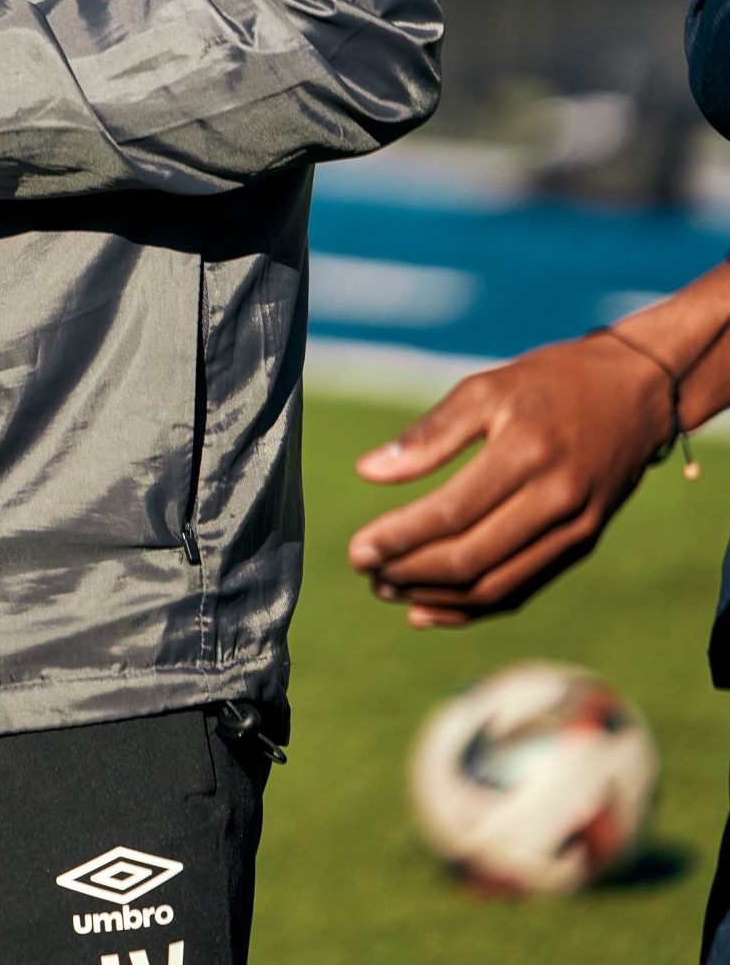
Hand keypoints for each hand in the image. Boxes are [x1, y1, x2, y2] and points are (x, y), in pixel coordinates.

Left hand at [346, 334, 672, 625]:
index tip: (357, 550)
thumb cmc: (548, 383)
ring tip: (388, 589)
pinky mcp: (582, 545)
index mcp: (526, 454)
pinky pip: (523, 589)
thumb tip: (366, 472)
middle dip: (411, 572)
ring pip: (498, 585)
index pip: (452, 513)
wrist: (634, 393)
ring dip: (437, 597)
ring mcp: (575, 530)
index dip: (400, 537)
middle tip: (365, 571)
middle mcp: (556, 500)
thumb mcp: (485, 389)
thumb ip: (428, 434)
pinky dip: (475, 606)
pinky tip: (430, 609)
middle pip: (473, 558)